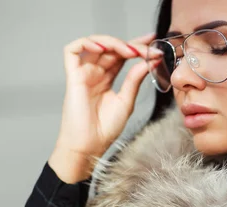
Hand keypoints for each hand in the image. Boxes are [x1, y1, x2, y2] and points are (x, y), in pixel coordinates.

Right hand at [48, 33, 155, 182]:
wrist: (90, 145)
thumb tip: (150, 61)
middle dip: (130, 44)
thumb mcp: (127, 100)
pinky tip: (104, 48)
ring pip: (94, 44)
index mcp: (107, 79)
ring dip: (112, 42)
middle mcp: (94, 73)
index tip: (154, 41)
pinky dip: (87, 43)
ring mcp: (83, 73)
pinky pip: (72, 50)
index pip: (121, 54)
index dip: (136, 44)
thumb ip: (135, 79)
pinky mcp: (72, 76)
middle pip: (111, 48)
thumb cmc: (105, 129)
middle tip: (147, 49)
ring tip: (130, 51)